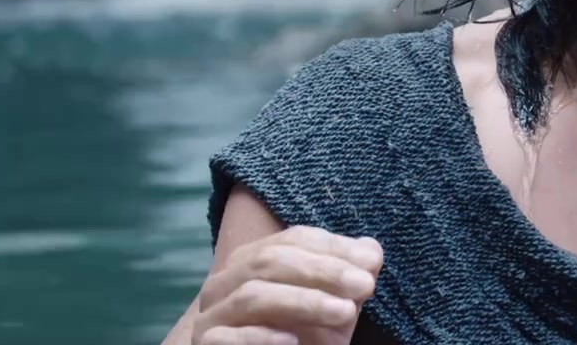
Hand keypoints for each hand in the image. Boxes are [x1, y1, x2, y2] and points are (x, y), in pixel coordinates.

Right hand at [192, 226, 382, 344]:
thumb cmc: (300, 339)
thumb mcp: (332, 308)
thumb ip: (347, 279)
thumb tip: (370, 251)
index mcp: (252, 260)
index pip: (293, 240)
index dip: (334, 247)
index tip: (372, 263)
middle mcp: (225, 282)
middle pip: (270, 261)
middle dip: (323, 271)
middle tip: (365, 285)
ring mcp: (211, 315)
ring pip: (251, 295)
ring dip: (304, 301)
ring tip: (345, 312)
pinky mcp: (204, 344)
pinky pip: (226, 337)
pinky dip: (261, 336)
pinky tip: (292, 340)